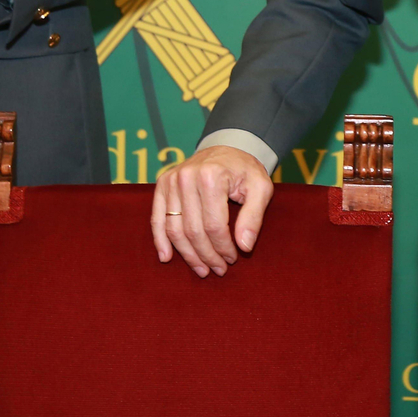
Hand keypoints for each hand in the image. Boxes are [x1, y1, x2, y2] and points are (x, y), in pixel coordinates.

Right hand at [152, 145, 272, 277]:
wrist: (227, 146)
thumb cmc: (245, 170)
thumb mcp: (260, 188)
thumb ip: (254, 217)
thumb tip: (244, 247)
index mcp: (211, 177)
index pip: (214, 225)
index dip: (223, 247)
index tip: (233, 258)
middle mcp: (186, 177)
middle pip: (193, 230)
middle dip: (207, 255)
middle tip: (219, 269)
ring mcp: (171, 181)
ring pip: (175, 229)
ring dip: (187, 254)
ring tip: (202, 269)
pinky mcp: (162, 185)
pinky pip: (157, 219)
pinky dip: (160, 240)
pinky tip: (166, 257)